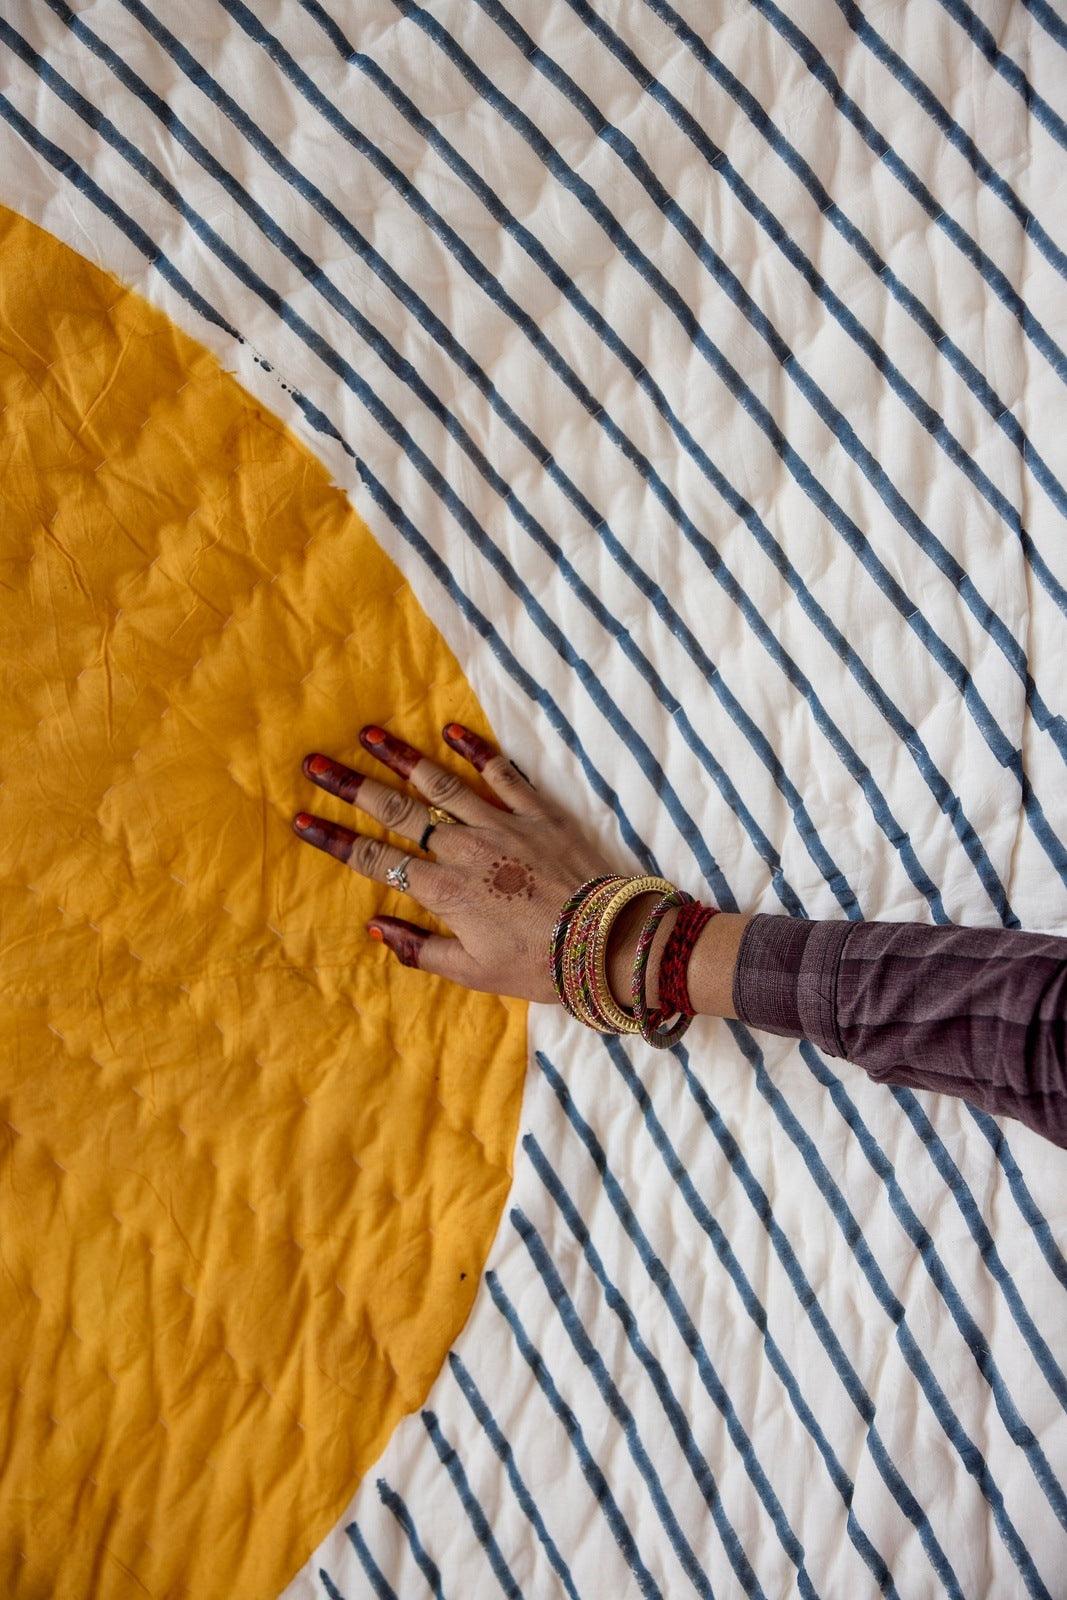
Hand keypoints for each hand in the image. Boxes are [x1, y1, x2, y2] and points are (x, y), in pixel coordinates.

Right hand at [291, 721, 629, 1005]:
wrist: (608, 942)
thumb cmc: (539, 965)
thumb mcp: (473, 972)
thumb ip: (420, 949)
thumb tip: (375, 926)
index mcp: (444, 891)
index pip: (374, 860)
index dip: (334, 839)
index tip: (300, 819)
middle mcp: (464, 849)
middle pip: (397, 811)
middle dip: (352, 786)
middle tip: (316, 762)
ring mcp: (501, 825)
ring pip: (441, 782)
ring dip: (402, 756)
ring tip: (370, 733)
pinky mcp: (537, 812)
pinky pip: (501, 773)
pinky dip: (475, 750)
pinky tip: (451, 730)